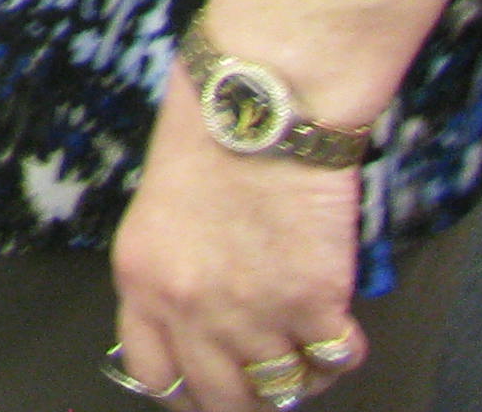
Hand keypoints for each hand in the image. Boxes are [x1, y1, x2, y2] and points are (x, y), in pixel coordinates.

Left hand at [107, 92, 370, 410]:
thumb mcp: (158, 206)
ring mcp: (251, 312)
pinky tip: (338, 323)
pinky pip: (333, 361)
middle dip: (245, 395)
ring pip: (280, 390)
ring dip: (297, 373)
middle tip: (265, 377)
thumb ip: (171, 267)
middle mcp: (189, 307)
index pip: (151, 372)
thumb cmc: (208, 130)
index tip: (207, 384)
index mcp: (139, 277)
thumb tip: (194, 312)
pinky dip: (341, 350)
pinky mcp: (312, 304)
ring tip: (305, 344)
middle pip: (219, 399)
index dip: (185, 388)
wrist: (260, 100)